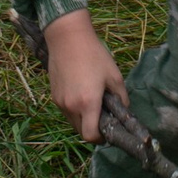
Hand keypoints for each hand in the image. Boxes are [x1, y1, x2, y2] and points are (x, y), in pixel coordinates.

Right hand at [43, 9, 125, 141]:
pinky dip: (74, 110)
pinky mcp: (54, 96)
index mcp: (88, 103)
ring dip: (83, 120)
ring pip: (73, 122)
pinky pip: (66, 111)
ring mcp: (60, 102)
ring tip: (91, 102)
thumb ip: (121, 98)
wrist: (68, 38)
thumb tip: (124, 112)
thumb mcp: (114, 76)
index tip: (108, 132)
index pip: (91, 136)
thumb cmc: (94, 55)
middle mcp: (71, 106)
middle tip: (103, 115)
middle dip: (93, 129)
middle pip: (81, 131)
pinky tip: (81, 92)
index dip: (101, 139)